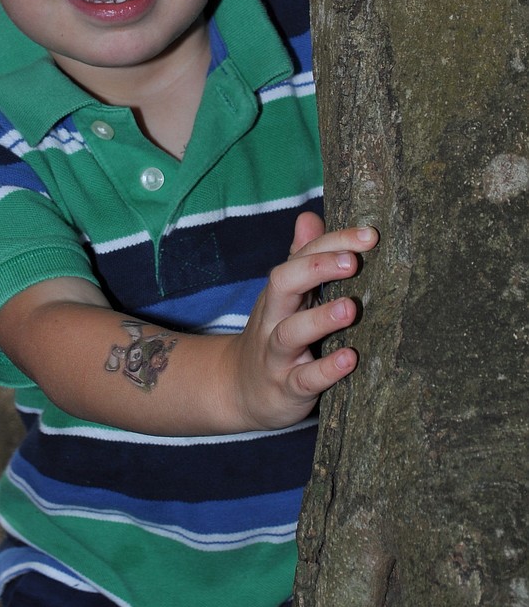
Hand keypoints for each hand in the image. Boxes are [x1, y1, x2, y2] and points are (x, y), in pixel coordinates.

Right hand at [226, 211, 377, 430]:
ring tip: (351, 308)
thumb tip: (310, 216)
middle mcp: (274, 317)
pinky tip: (350, 359)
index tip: (369, 236)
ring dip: (321, 318)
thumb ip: (299, 259)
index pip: (301, 257)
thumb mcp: (283, 298)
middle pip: (284, 283)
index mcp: (280, 292)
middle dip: (317, 268)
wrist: (237, 390)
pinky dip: (326, 370)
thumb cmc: (273, 336)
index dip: (332, 243)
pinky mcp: (286, 388)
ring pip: (292, 331)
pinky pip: (304, 379)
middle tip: (353, 262)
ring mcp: (277, 354)